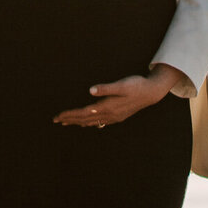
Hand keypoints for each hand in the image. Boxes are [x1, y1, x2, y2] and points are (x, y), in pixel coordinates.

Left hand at [54, 67, 185, 128]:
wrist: (151, 92)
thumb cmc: (136, 85)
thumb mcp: (121, 84)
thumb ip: (105, 88)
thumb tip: (90, 91)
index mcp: (107, 107)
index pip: (83, 113)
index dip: (70, 115)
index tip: (58, 117)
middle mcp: (109, 115)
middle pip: (85, 119)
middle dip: (70, 119)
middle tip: (56, 120)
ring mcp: (114, 117)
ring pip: (92, 121)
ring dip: (78, 122)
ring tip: (68, 122)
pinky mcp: (118, 115)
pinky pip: (100, 121)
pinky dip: (90, 122)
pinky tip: (88, 122)